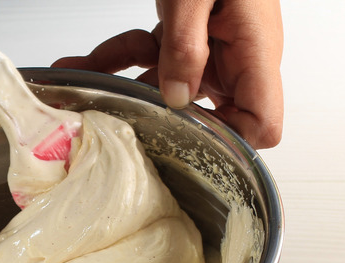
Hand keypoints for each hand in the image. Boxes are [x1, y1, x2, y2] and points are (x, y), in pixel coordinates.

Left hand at [52, 0, 283, 148]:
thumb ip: (185, 48)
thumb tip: (175, 98)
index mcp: (255, 52)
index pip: (263, 124)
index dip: (232, 143)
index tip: (188, 141)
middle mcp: (236, 57)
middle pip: (210, 112)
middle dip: (163, 118)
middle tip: (122, 120)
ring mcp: (211, 49)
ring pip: (169, 86)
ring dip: (126, 86)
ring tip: (82, 86)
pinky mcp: (186, 37)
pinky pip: (153, 58)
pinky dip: (118, 57)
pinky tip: (82, 61)